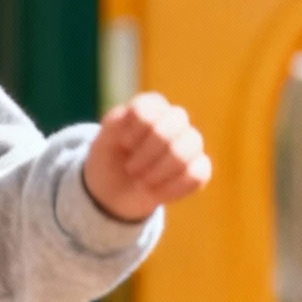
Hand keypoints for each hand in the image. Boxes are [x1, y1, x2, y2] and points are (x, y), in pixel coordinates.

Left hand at [83, 92, 211, 224]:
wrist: (114, 191)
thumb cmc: (110, 159)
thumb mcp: (103, 139)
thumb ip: (114, 123)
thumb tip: (128, 114)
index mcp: (152, 107)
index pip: (149, 110)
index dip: (134, 132)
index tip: (123, 144)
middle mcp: (175, 120)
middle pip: (174, 124)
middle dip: (148, 152)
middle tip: (131, 168)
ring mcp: (189, 144)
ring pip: (190, 147)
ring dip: (160, 170)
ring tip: (143, 182)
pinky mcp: (197, 169)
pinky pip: (198, 174)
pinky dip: (173, 188)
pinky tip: (156, 194)